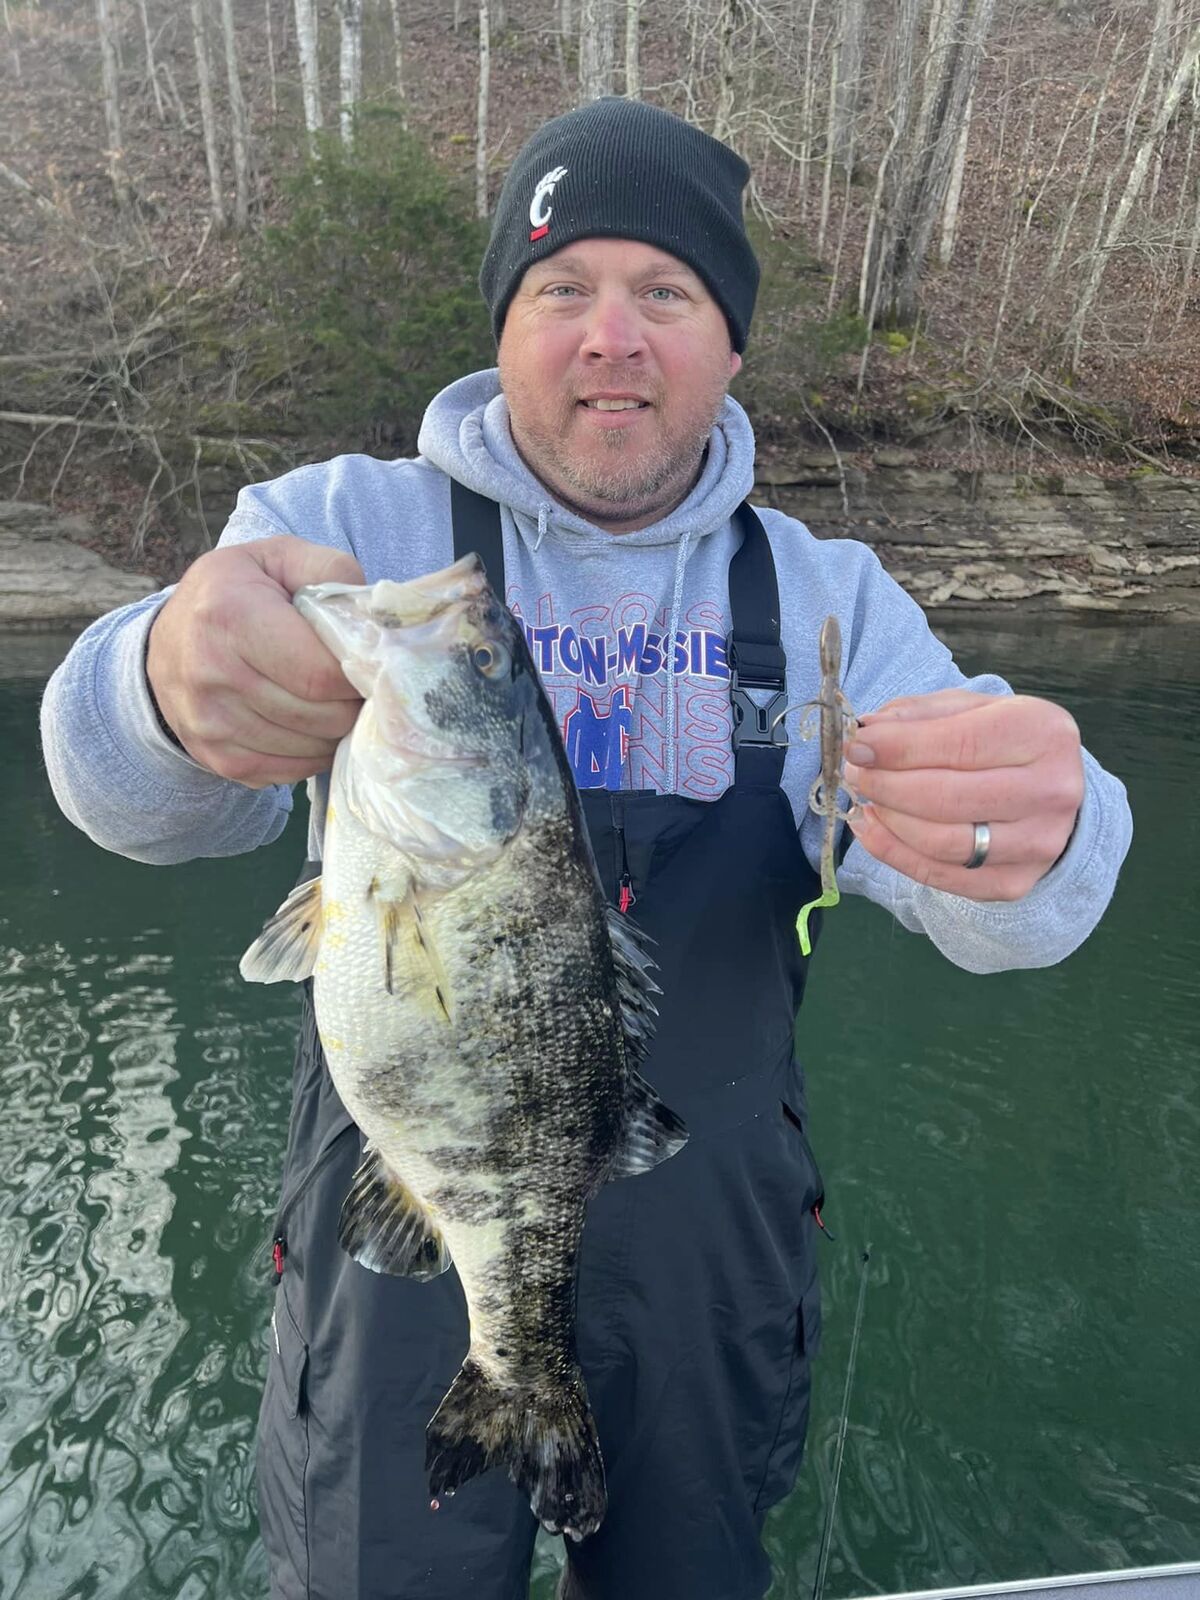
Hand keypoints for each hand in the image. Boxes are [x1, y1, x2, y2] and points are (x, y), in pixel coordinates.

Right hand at [146, 536, 365, 787]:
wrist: (168, 641)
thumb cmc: (236, 593)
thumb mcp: (277, 558)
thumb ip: (330, 572)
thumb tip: (374, 620)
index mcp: (231, 616)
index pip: (322, 673)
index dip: (360, 674)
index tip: (369, 663)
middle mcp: (213, 675)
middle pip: (323, 717)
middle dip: (353, 704)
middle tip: (356, 685)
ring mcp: (211, 725)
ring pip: (313, 749)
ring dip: (336, 730)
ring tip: (331, 700)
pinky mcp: (218, 760)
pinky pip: (292, 771)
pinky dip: (313, 752)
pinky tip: (308, 723)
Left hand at [843, 690, 1083, 901]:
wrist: (1049, 794)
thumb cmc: (1002, 743)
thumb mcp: (968, 710)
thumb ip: (917, 716)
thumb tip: (864, 733)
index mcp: (1043, 733)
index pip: (959, 744)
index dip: (898, 748)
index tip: (855, 747)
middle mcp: (1050, 791)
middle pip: (946, 798)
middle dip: (885, 785)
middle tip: (854, 774)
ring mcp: (1037, 843)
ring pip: (941, 842)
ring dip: (888, 821)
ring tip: (866, 800)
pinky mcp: (1015, 882)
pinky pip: (941, 876)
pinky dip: (895, 854)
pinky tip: (873, 829)